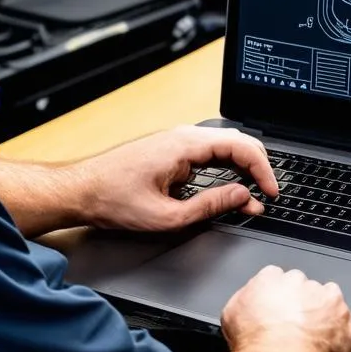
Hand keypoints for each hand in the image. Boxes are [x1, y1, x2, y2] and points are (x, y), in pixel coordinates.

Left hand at [78, 125, 277, 232]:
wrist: (80, 191)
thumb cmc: (112, 200)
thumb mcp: (167, 215)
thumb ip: (210, 206)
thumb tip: (242, 197)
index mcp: (185, 145)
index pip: (240, 147)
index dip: (262, 170)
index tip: (270, 191)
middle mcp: (183, 136)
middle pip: (238, 141)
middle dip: (258, 167)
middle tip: (268, 193)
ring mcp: (178, 141)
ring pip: (225, 146)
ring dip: (243, 168)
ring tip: (254, 194)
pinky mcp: (173, 150)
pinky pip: (210, 153)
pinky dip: (226, 168)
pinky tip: (231, 186)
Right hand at [222, 265, 350, 351]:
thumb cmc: (255, 343)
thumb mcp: (230, 315)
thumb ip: (244, 301)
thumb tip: (247, 306)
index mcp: (274, 278)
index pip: (276, 278)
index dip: (275, 299)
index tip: (274, 314)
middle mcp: (304, 284)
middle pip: (304, 289)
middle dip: (301, 307)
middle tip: (291, 331)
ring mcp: (329, 304)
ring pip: (330, 306)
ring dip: (323, 320)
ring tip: (309, 343)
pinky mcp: (347, 327)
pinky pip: (345, 333)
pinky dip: (338, 343)